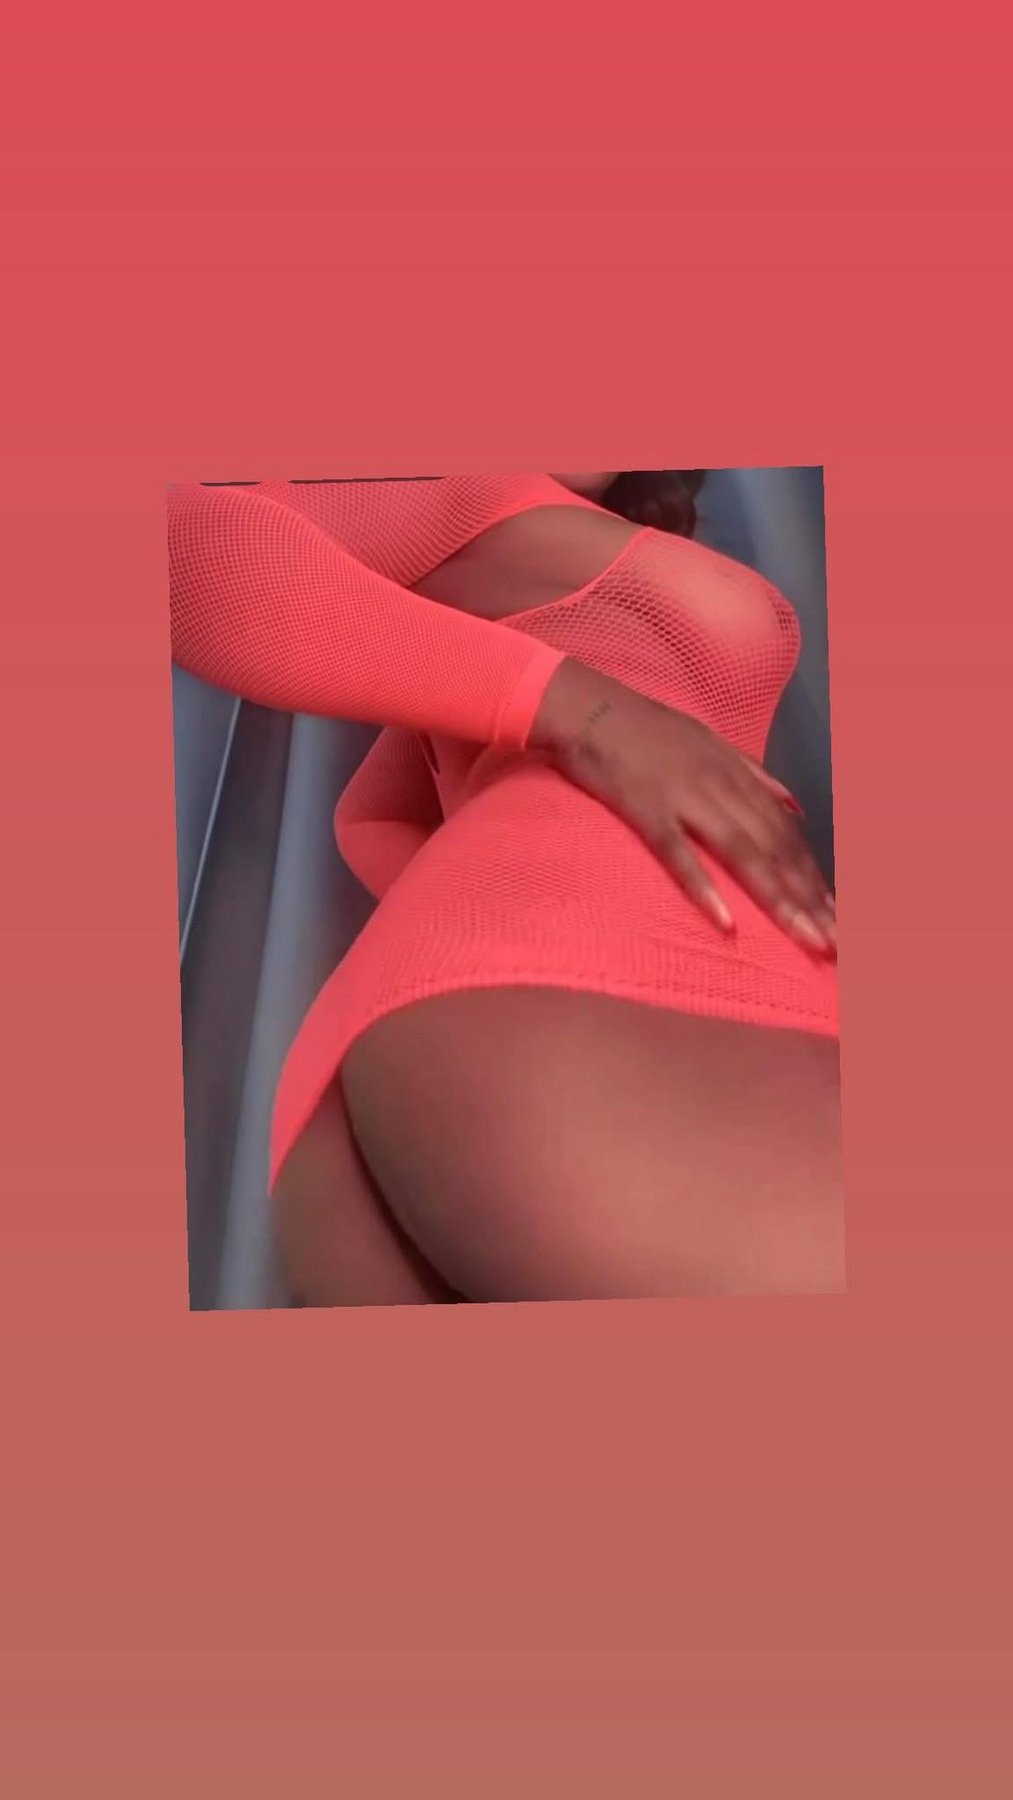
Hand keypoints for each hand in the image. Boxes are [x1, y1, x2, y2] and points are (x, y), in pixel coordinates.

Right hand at [529, 658, 835, 956]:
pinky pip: (679, 853)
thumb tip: (795, 804)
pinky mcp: (648, 811)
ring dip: (778, 899)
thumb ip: (754, 774)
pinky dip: (704, 886)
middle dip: (810, 898)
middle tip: (836, 942)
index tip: (837, 916)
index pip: (787, 833)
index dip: (814, 876)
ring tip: (806, 938)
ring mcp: (686, 799)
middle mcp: (723, 788)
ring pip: (743, 855)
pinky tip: (726, 921)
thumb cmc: (647, 726)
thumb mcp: (712, 740)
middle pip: (776, 850)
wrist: (590, 706)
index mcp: (738, 774)